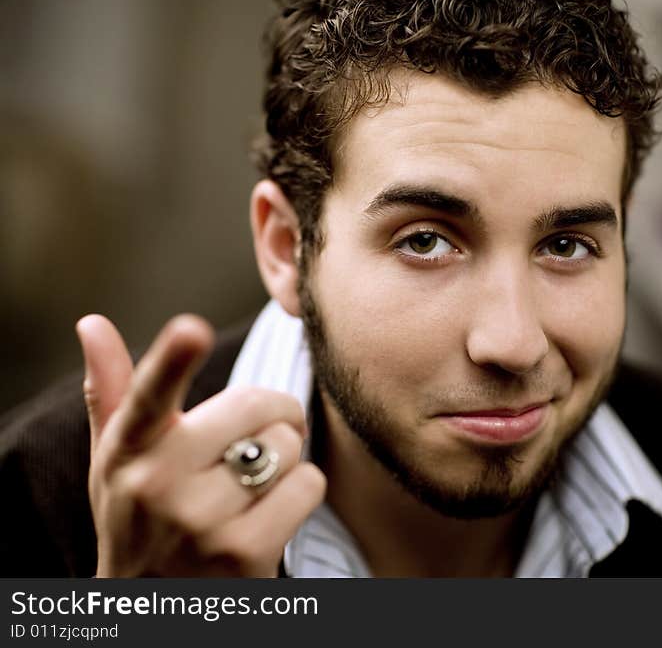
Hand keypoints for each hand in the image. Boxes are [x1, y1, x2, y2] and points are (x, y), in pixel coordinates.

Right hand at [76, 314, 325, 576]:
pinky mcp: (243, 552)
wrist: (153, 598)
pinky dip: (302, 491)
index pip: (148, 396)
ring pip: (287, 447)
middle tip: (262, 431)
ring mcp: (200, 522)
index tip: (191, 330)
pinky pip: (308, 485)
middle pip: (256, 406)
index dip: (171, 360)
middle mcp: (157, 484)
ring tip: (254, 481)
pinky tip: (272, 511)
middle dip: (274, 413)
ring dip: (286, 458)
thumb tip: (93, 323)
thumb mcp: (115, 456)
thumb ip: (112, 390)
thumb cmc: (139, 512)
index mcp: (127, 448)